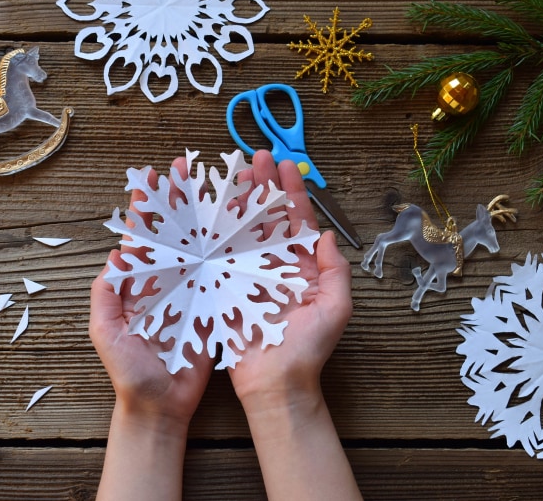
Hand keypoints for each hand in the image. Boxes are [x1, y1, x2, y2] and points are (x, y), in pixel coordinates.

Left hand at [89, 156, 213, 426]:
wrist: (160, 406)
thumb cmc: (130, 372)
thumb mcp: (106, 332)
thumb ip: (106, 294)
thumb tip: (114, 253)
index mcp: (137, 283)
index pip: (142, 236)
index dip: (146, 206)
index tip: (152, 176)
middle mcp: (166, 281)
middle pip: (174, 232)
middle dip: (180, 199)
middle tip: (191, 168)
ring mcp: (190, 292)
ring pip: (201, 247)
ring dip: (209, 217)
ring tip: (221, 187)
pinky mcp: (211, 307)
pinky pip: (221, 275)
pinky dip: (231, 252)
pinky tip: (242, 228)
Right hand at [228, 149, 352, 407]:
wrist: (275, 384)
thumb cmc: (308, 350)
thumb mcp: (335, 309)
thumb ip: (336, 271)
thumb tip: (328, 234)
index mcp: (302, 266)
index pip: (296, 221)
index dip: (292, 192)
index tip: (286, 164)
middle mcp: (273, 265)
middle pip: (267, 217)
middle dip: (262, 186)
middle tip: (256, 157)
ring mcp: (247, 274)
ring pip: (241, 229)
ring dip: (237, 200)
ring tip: (231, 172)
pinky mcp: (225, 287)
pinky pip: (218, 255)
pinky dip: (213, 231)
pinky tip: (206, 209)